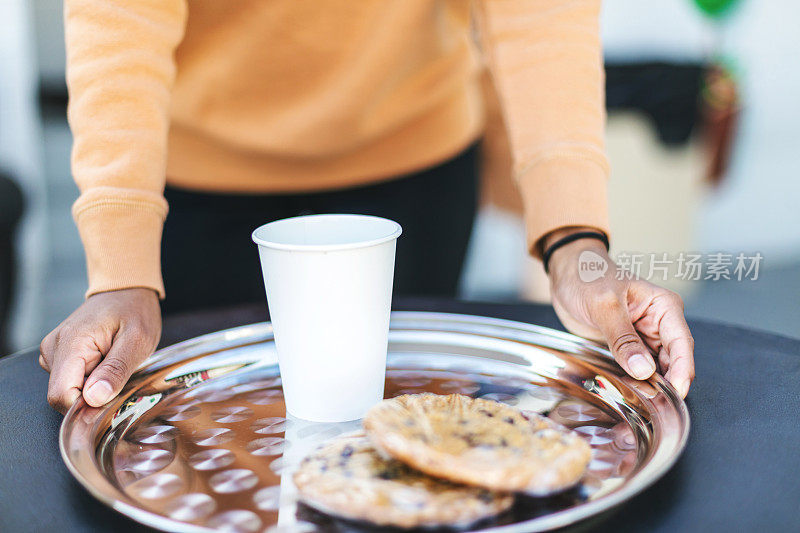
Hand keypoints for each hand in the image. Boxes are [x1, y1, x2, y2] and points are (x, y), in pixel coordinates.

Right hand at [39, 288, 160, 412]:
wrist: (126, 290)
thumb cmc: (134, 310)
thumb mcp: (138, 340)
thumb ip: (116, 370)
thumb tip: (94, 398)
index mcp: (72, 344)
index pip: (61, 395)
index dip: (85, 408)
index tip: (111, 401)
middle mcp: (55, 348)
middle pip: (65, 396)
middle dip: (93, 396)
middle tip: (119, 374)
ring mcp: (54, 351)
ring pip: (69, 390)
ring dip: (94, 386)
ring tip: (114, 363)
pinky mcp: (60, 355)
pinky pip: (72, 380)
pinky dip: (91, 379)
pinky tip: (106, 362)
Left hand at [545, 229, 694, 396]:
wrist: (566, 274)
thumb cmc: (587, 277)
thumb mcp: (604, 305)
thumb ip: (623, 337)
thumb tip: (644, 369)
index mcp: (664, 307)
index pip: (681, 344)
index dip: (682, 371)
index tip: (675, 392)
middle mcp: (658, 324)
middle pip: (672, 362)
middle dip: (664, 385)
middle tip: (652, 407)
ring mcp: (642, 338)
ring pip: (654, 371)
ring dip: (648, 389)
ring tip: (637, 406)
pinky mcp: (625, 348)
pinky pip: (635, 371)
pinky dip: (633, 384)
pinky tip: (625, 395)